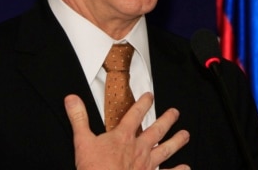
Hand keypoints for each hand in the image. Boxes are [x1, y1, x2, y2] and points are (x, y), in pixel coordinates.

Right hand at [64, 92, 189, 169]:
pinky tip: (186, 167)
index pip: (134, 114)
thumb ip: (78, 118)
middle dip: (167, 120)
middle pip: (156, 130)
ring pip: (165, 149)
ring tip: (185, 135)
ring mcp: (146, 164)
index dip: (143, 103)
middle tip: (175, 112)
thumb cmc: (94, 168)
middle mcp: (138, 148)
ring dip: (177, 141)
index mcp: (123, 137)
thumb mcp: (82, 141)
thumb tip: (71, 99)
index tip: (150, 96)